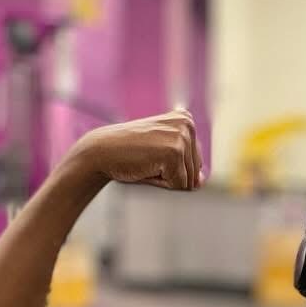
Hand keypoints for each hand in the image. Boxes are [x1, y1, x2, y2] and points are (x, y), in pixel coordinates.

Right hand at [76, 110, 203, 190]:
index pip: (196, 164)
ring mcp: (182, 137)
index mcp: (186, 120)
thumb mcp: (161, 151)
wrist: (103, 151)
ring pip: (188, 181)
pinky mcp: (174, 152)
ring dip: (166, 180)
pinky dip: (162, 184)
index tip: (153, 155)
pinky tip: (147, 167)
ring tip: (148, 163)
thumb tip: (202, 182)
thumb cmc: (130, 154)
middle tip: (149, 160)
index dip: (173, 169)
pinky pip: (180, 185)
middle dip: (172, 176)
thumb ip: (184, 162)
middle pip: (195, 172)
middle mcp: (187, 124)